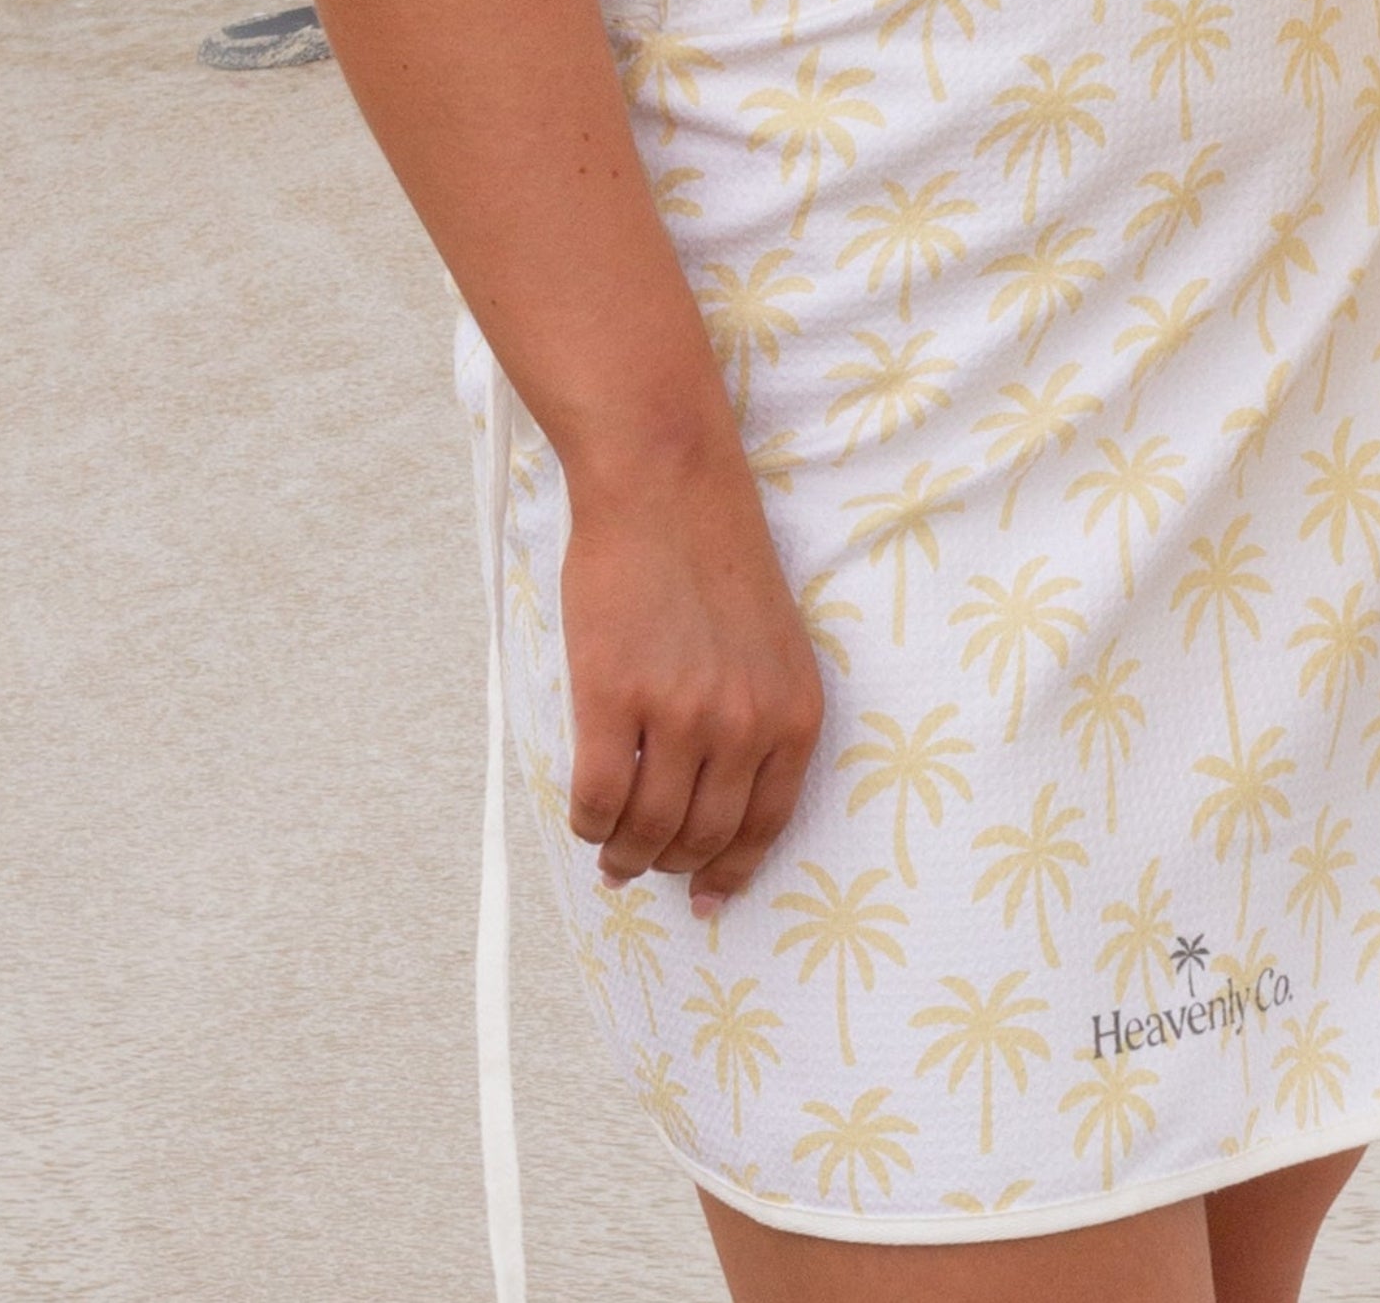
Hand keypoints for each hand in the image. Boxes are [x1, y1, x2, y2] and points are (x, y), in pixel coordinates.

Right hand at [560, 452, 826, 912]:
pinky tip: (585, 819)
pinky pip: (596, 797)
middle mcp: (745, 724)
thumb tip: (717, 800)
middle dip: (671, 864)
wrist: (664, 481)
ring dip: (624, 854)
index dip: (732, 872)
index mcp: (794, 710)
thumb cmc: (714, 551)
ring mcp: (679, 714)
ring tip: (611, 855)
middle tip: (644, 866)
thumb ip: (756, 715)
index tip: (706, 898)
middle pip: (702, 836)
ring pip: (647, 828)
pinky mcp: (613, 698)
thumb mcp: (771, 640)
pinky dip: (587, 823)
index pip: (765, 825)